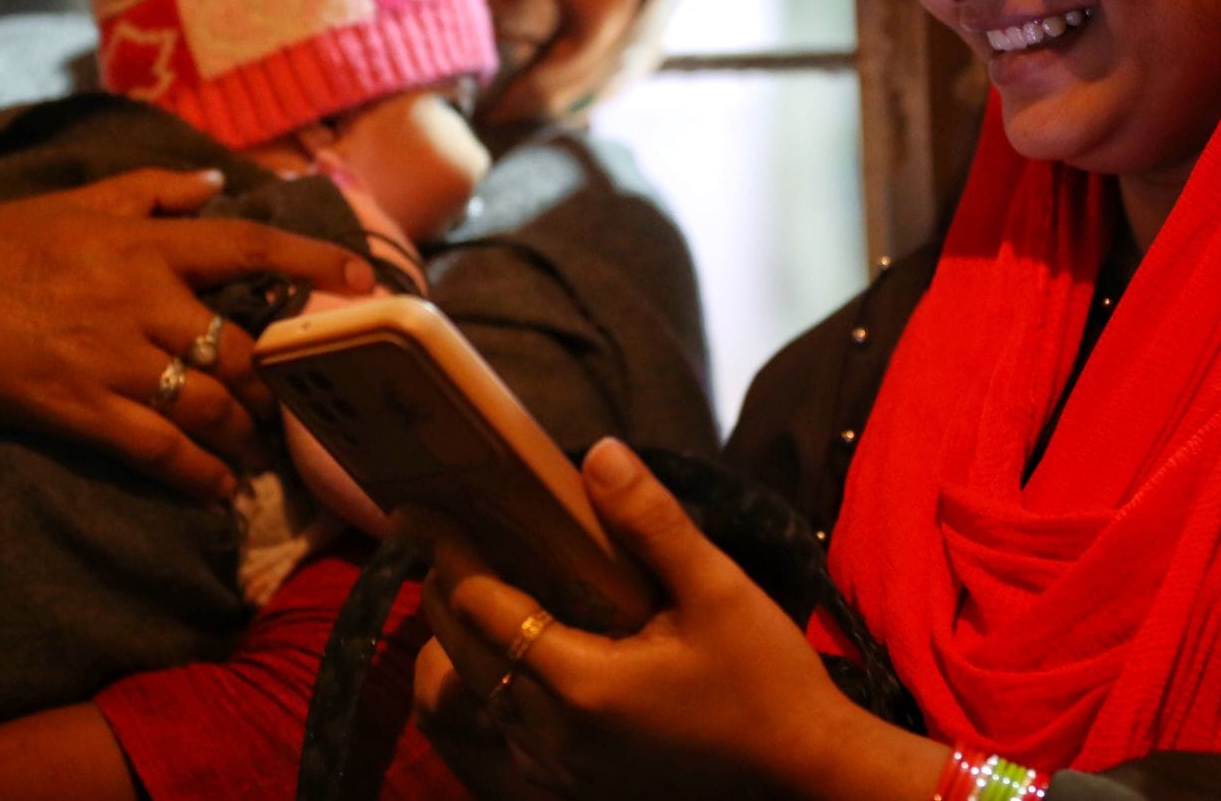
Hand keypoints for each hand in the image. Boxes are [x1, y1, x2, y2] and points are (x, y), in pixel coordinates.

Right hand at [0, 167, 374, 500]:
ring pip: (212, 403)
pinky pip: (160, 448)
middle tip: (301, 404)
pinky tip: (219, 489)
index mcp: (146, 244)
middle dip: (278, 384)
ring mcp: (114, 357)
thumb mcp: (75, 202)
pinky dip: (199, 473)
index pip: (249, 245)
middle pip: (242, 348)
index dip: (312, 265)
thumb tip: (215, 182)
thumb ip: (152, 192)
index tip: (365, 282)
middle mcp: (143, 299)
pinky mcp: (81, 407)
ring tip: (261, 451)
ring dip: (247, 433)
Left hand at [400, 441, 946, 800]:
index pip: (485, 608)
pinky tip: (504, 648)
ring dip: (455, 639)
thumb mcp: (718, 589)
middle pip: (459, 652)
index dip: (447, 552)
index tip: (419, 507)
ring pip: (467, 697)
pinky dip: (481, 682)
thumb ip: (652, 522)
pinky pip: (496, 728)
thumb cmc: (765, 680)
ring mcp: (556, 767)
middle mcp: (552, 735)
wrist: (801, 769)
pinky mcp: (570, 782)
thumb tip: (598, 453)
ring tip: (467, 583)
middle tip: (435, 530)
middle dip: (443, 587)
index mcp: (581, 684)